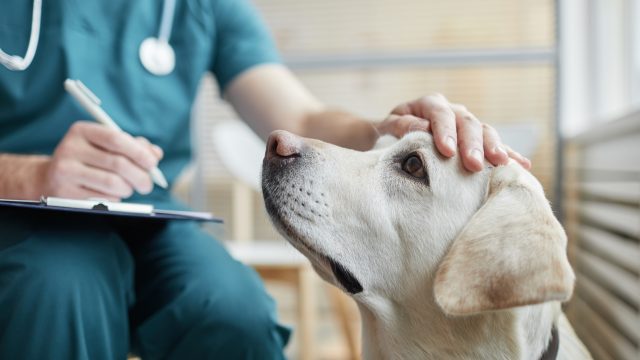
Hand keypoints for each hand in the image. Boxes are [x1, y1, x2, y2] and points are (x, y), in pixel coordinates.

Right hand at [37, 121, 162, 199]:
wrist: (50, 178)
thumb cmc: (88, 159)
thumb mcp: (106, 146)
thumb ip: (133, 147)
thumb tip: (156, 154)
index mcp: (82, 131)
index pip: (116, 139)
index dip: (139, 152)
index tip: (153, 164)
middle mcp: (70, 148)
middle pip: (118, 164)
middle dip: (141, 176)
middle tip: (147, 185)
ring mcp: (65, 172)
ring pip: (113, 183)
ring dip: (128, 189)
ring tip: (128, 188)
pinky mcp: (65, 193)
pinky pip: (103, 199)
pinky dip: (115, 199)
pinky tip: (111, 195)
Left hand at [376, 94, 530, 171]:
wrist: (392, 138)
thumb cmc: (388, 134)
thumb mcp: (387, 128)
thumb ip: (401, 126)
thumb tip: (422, 128)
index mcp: (429, 104)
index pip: (440, 114)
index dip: (445, 132)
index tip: (447, 151)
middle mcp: (452, 111)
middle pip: (467, 123)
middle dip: (472, 145)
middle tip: (474, 165)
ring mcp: (467, 125)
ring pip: (485, 132)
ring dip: (494, 148)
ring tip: (502, 164)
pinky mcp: (476, 140)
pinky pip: (495, 145)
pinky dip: (509, 154)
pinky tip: (522, 165)